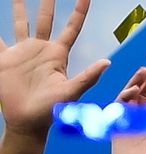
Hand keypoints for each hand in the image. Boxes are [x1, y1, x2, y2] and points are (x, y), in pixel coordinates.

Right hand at [0, 0, 109, 137]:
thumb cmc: (52, 112)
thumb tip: (107, 62)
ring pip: (21, 23)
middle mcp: (41, 50)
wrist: (28, 123)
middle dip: (48, 3)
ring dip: (18, 8)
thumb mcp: (72, 93)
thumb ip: (88, 77)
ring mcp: (23, 53)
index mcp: (58, 55)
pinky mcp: (5, 59)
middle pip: (46, 20)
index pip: (72, 28)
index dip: (79, 12)